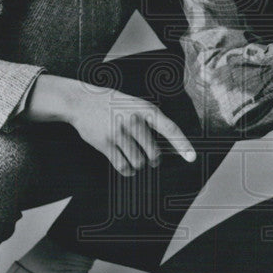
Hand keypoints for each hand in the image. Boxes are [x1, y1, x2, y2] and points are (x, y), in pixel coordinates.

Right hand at [25, 76, 195, 176]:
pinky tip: (128, 166)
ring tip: (136, 159)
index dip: (182, 144)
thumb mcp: (134, 103)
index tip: (192, 157)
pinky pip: (123, 166)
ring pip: (139, 162)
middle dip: (155, 159)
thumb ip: (149, 120)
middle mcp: (133, 120)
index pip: (170, 128)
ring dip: (139, 165)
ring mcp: (118, 132)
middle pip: (154, 153)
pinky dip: (128, 170)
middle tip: (152, 158)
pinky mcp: (105, 143)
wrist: (81, 101)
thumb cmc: (112, 104)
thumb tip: (168, 146)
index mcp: (144, 108)